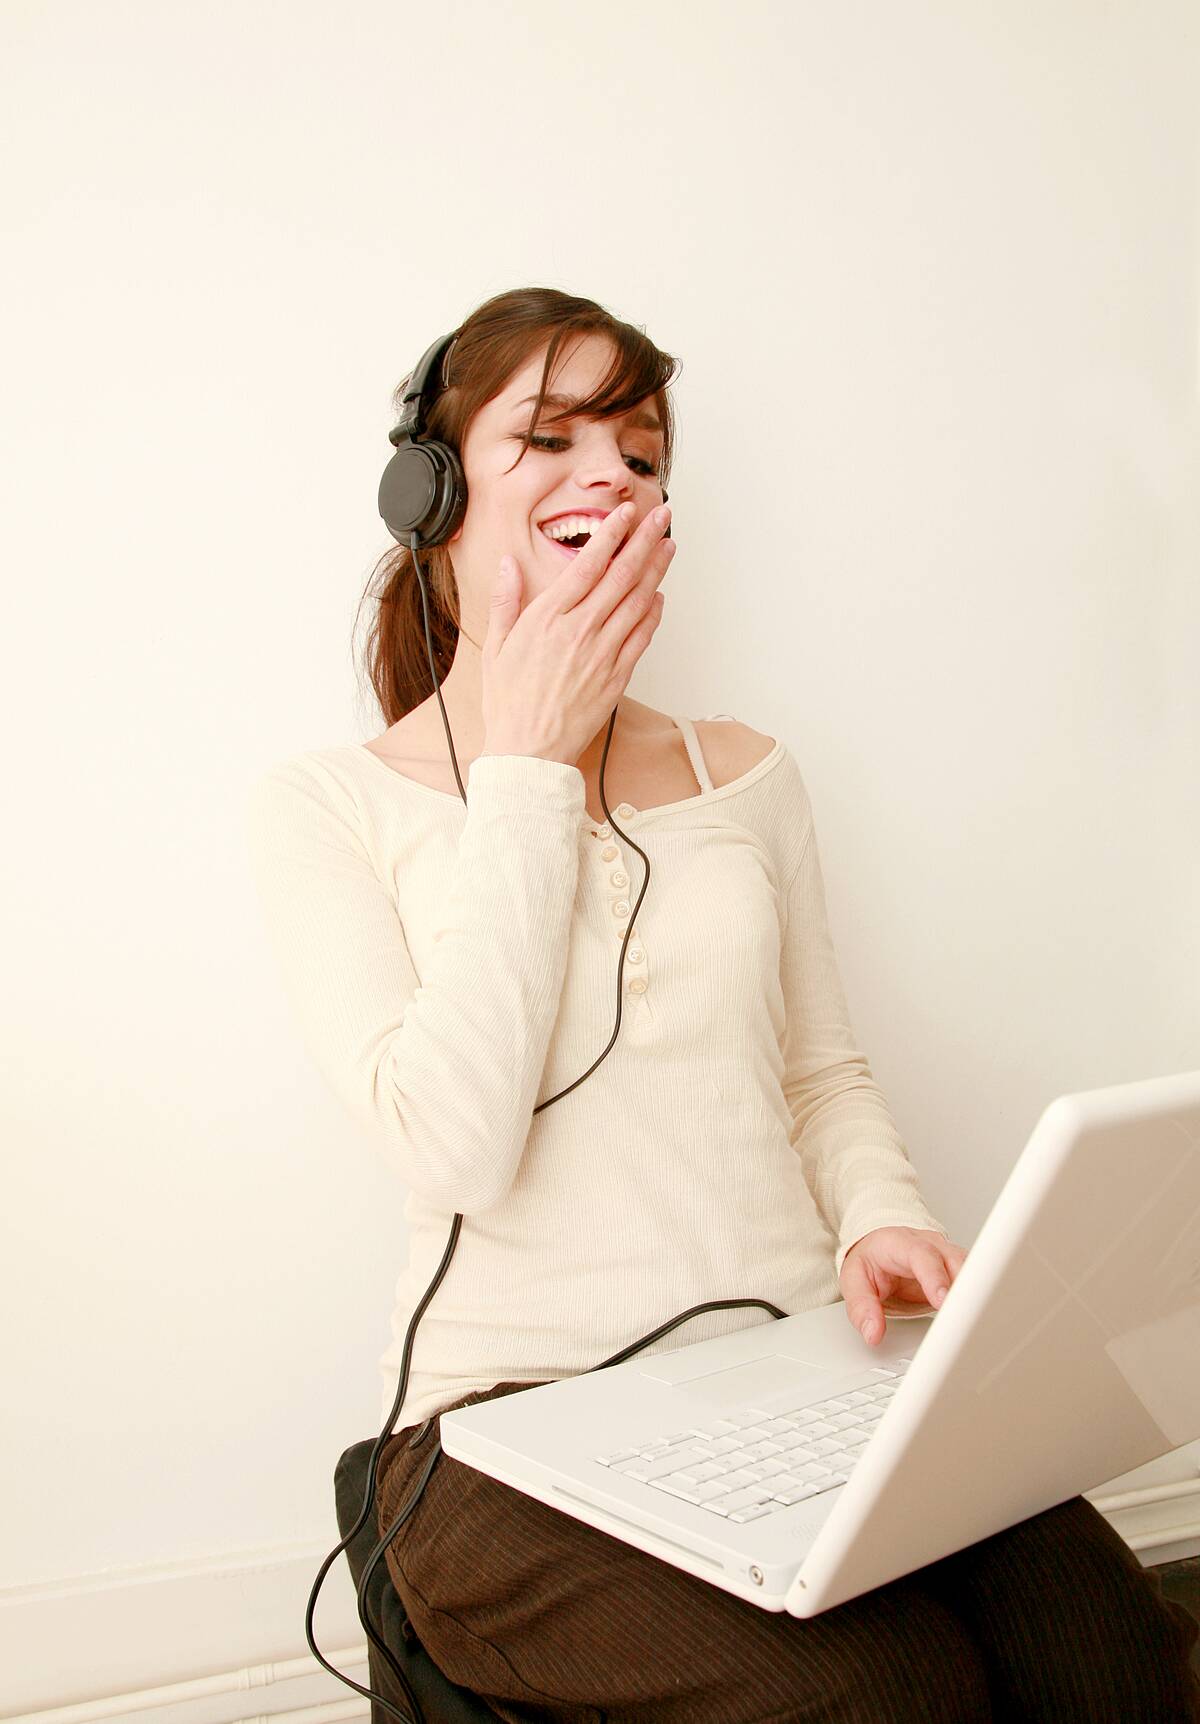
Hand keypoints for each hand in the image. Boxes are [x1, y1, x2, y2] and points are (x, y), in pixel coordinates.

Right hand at [481, 502, 674, 764]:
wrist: (529, 751)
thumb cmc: (509, 703)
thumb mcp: (496, 648)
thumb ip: (506, 601)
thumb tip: (508, 564)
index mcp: (548, 618)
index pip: (588, 564)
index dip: (611, 534)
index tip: (624, 513)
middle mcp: (580, 630)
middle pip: (622, 575)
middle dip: (645, 540)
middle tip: (661, 517)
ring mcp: (603, 654)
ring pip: (638, 601)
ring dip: (657, 570)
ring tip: (668, 546)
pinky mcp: (617, 677)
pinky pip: (642, 638)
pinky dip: (654, 614)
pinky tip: (660, 597)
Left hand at [839, 1227, 968, 1345]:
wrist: (879, 1248)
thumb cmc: (870, 1262)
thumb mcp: (854, 1281)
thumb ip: (861, 1307)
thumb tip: (873, 1333)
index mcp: (901, 1243)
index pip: (922, 1255)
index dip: (935, 1277)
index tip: (942, 1300)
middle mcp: (930, 1245)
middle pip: (955, 1260)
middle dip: (962, 1287)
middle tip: (964, 1316)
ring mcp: (947, 1256)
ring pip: (971, 1269)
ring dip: (974, 1294)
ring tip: (975, 1321)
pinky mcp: (958, 1271)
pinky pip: (975, 1281)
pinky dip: (977, 1298)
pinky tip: (978, 1318)